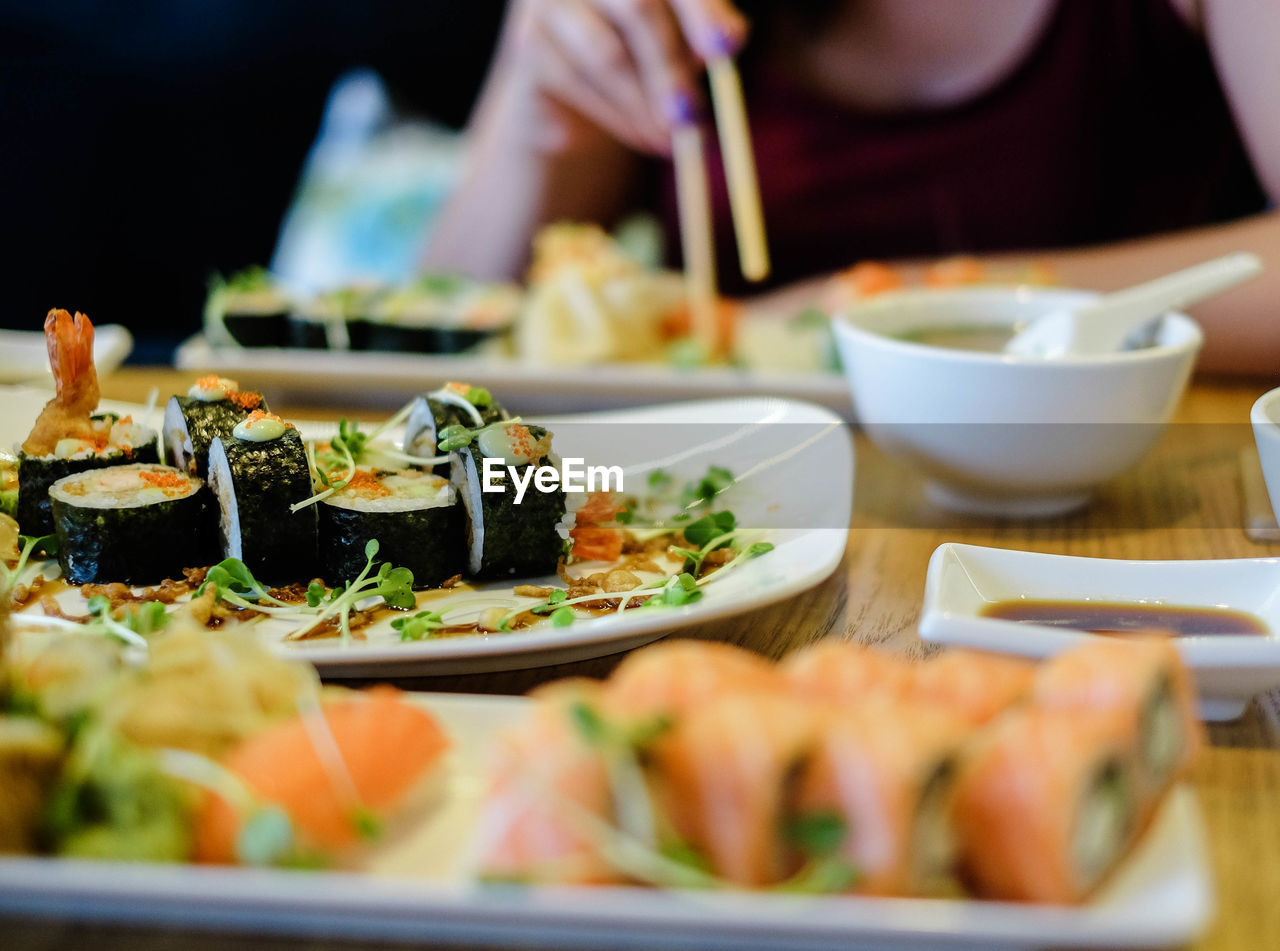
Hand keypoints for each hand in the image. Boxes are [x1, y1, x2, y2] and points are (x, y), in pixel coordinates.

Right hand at [502, 0, 747, 153]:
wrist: (572, 100)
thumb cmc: (640, 58)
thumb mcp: (682, 42)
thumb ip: (706, 34)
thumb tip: (732, 38)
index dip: (702, 10)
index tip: (725, 51)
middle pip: (637, 6)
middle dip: (670, 67)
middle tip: (692, 116)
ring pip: (607, 56)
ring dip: (644, 107)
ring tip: (670, 142)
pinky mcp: (528, 41)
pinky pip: (579, 86)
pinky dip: (619, 120)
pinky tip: (642, 137)